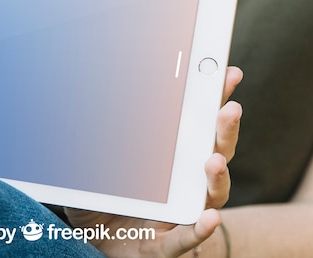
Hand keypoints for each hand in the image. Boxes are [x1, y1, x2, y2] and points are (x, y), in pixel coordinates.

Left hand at [65, 66, 242, 256]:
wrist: (96, 241)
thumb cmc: (103, 195)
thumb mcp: (98, 157)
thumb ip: (99, 133)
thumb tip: (82, 89)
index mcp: (172, 155)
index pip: (198, 122)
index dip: (215, 98)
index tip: (227, 71)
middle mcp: (183, 181)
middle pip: (213, 151)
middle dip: (224, 129)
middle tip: (230, 108)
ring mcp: (179, 213)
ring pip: (209, 195)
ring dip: (216, 177)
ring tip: (213, 159)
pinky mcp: (164, 244)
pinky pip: (185, 238)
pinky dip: (198, 230)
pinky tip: (210, 218)